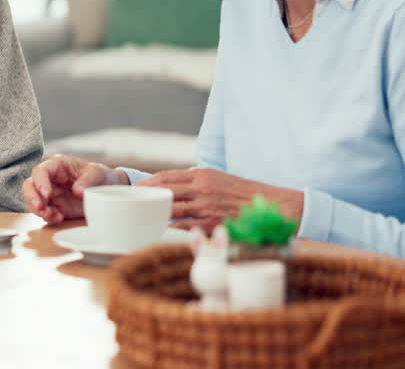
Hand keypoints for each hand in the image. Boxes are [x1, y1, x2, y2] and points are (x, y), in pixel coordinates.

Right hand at [23, 154, 128, 224]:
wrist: (108, 190)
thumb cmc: (101, 176)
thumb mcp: (98, 173)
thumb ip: (88, 180)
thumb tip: (77, 191)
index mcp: (57, 166)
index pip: (41, 171)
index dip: (40, 182)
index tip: (47, 194)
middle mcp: (50, 180)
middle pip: (29, 186)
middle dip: (31, 197)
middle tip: (41, 207)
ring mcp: (51, 195)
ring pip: (33, 201)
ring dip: (39, 210)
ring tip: (53, 215)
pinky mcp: (55, 208)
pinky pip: (44, 213)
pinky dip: (48, 218)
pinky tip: (59, 218)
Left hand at [139, 167, 303, 232]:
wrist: (273, 206)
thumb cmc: (244, 193)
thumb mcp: (219, 178)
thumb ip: (196, 181)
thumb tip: (175, 184)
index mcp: (202, 175)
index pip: (166, 176)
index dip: (147, 182)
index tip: (135, 188)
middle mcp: (202, 189)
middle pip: (164, 191)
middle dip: (145, 197)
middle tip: (131, 203)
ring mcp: (207, 207)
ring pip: (171, 210)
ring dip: (155, 214)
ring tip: (141, 217)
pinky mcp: (213, 224)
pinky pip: (185, 227)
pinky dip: (171, 228)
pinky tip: (161, 230)